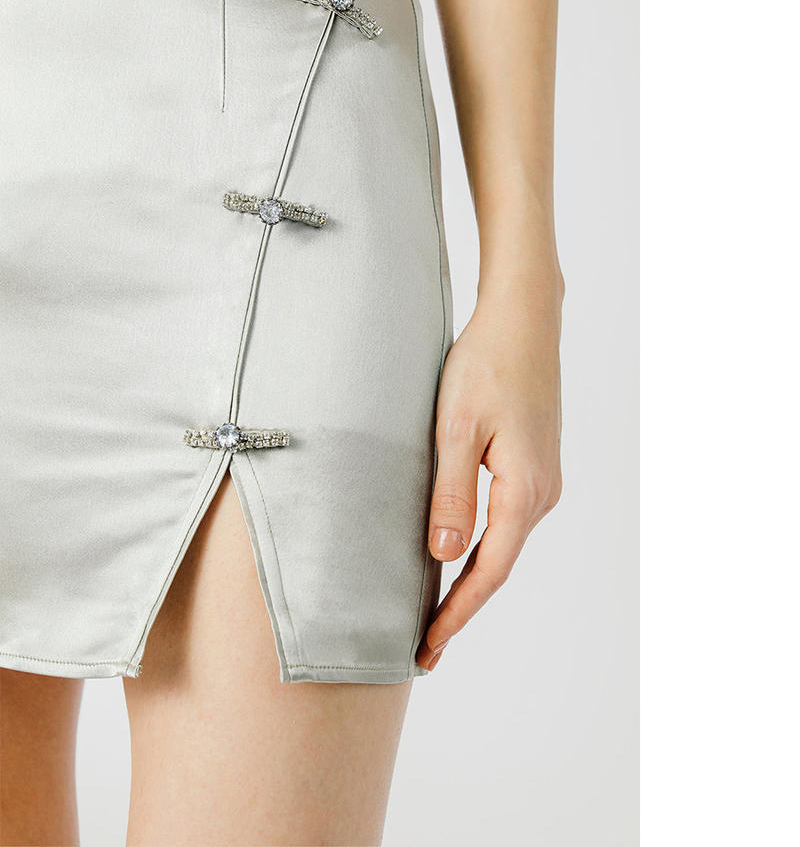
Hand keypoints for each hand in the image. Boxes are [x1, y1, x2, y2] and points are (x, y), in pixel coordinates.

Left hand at [416, 279, 562, 670]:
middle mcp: (542, 493)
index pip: (487, 571)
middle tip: (424, 646)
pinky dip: (480, 550)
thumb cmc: (486, 365)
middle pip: (497, 565)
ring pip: (502, 545)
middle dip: (461, 607)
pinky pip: (505, 522)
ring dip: (470, 580)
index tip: (427, 646)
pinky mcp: (534, 466)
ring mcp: (542, 481)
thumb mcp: (458, 428)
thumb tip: (444, 555)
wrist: (523, 321)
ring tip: (434, 612)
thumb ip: (452, 493)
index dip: (456, 613)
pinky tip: (457, 557)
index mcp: (524, 491)